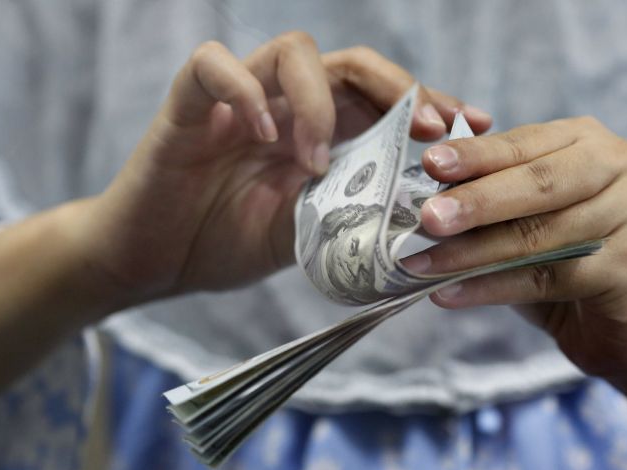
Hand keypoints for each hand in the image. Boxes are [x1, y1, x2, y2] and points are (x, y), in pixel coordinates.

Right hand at [75, 34, 491, 305]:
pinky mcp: (187, 106)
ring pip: (291, 51)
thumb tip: (420, 218)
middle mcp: (284, 108)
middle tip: (429, 129)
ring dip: (321, 102)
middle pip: (351, 62)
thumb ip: (351, 214)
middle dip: (399, 86)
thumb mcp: (306, 235)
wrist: (153, 263)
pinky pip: (214, 66)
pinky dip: (245, 92)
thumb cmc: (226, 243)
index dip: (428, 101)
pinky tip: (266, 138)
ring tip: (318, 162)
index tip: (473, 122)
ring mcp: (237, 101)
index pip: (381, 97)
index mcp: (317, 133)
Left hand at [413, 116, 626, 379]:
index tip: (429, 163)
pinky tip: (450, 294)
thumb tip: (425, 202)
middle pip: (536, 183)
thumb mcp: (528, 220)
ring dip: (472, 253)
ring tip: (421, 265)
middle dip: (475, 201)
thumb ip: (491, 202)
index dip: (475, 155)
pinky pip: (547, 277)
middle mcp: (620, 166)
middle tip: (426, 217)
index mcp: (588, 142)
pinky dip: (492, 288)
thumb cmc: (567, 262)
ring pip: (537, 234)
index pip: (522, 144)